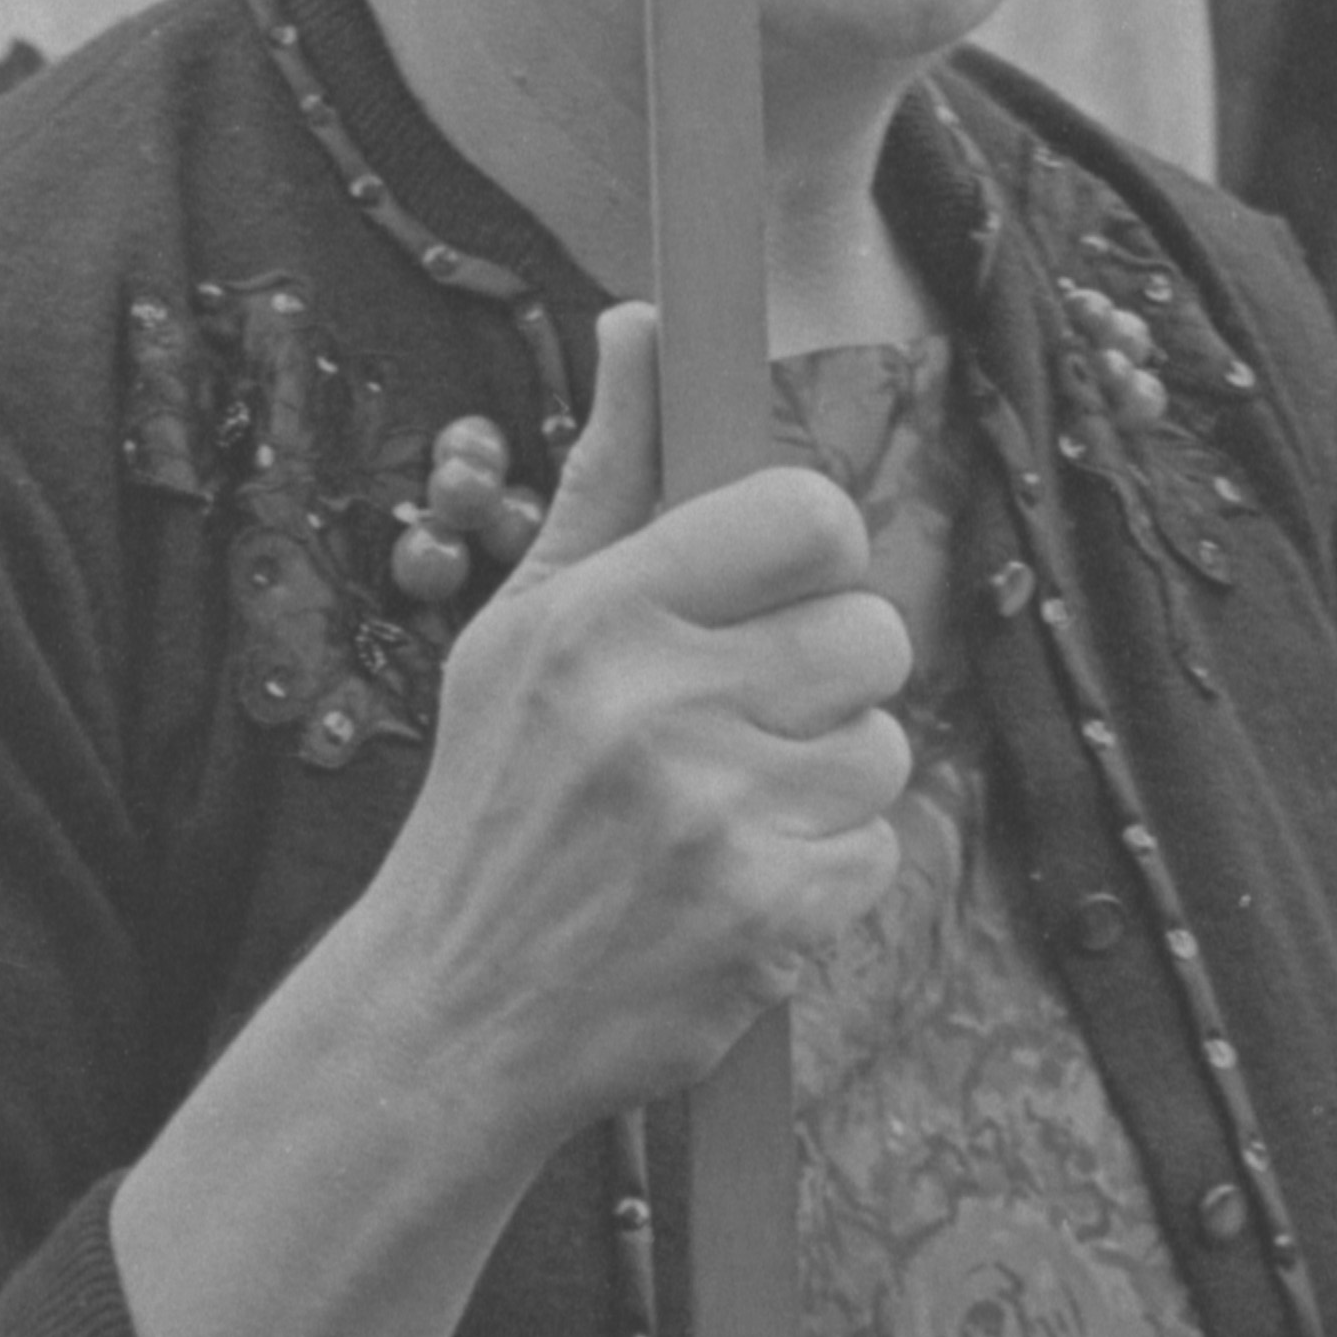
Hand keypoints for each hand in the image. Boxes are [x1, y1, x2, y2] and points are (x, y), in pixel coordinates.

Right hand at [339, 306, 914, 1148]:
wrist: (453, 1015)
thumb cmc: (496, 799)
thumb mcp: (523, 624)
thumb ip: (609, 472)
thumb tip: (644, 321)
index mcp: (601, 612)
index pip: (805, 515)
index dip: (816, 551)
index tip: (784, 587)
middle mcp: (655, 703)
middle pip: (869, 631)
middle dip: (829, 674)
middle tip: (755, 714)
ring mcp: (714, 817)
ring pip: (883, 747)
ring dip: (829, 781)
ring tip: (734, 809)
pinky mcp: (763, 919)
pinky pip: (876, 851)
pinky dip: (828, 874)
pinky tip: (743, 883)